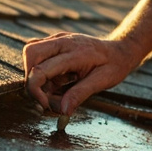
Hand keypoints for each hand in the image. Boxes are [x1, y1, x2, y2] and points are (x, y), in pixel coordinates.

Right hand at [23, 32, 139, 114]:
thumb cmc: (114, 66)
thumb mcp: (102, 82)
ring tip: (55, 90)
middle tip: (46, 97)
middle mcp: (64, 41)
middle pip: (30, 53)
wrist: (120, 51)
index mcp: (76, 53)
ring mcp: (59, 39)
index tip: (45, 106)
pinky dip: (41, 70)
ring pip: (31, 52)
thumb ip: (80, 94)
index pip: (41, 69)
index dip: (35, 90)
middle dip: (31, 79)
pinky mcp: (56, 41)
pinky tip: (57, 81)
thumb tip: (62, 111)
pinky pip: (38, 54)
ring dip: (35, 74)